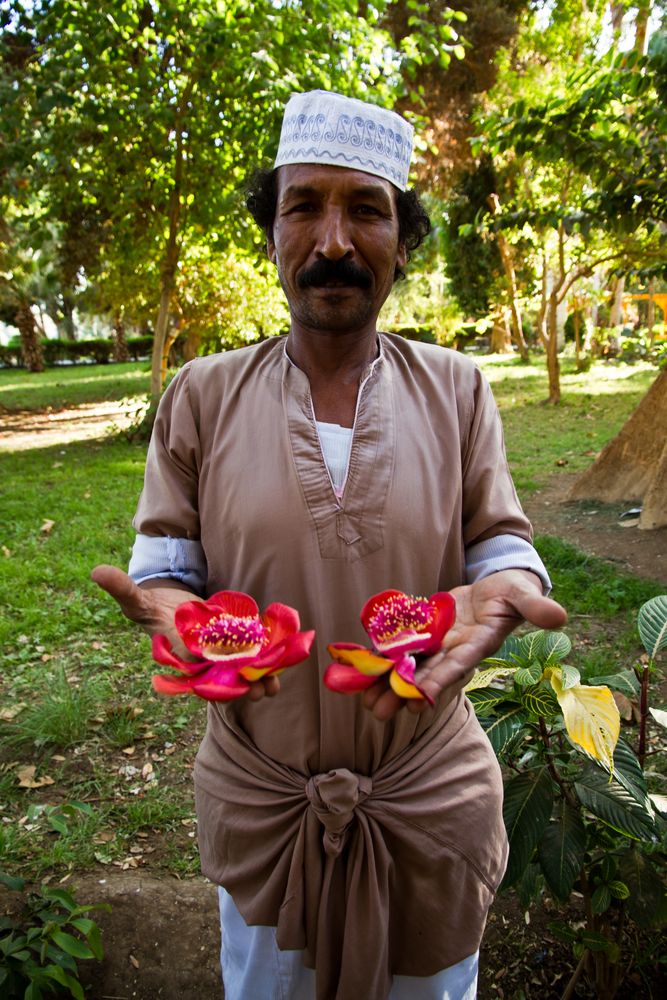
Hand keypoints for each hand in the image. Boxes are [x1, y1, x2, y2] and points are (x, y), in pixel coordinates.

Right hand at [91, 564, 279, 700]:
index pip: (194, 669)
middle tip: (259, 691)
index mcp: (177, 653)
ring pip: (237, 674)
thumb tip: (96, 571)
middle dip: (240, 685)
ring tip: (274, 688)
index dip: (212, 677)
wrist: (168, 603)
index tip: (230, 680)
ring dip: (256, 680)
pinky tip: (280, 668)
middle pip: (220, 678)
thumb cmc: (151, 606)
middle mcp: (198, 660)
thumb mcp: (136, 599)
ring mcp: (216, 656)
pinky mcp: (231, 647)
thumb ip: (122, 589)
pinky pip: (247, 660)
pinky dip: (263, 664)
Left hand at [363, 570, 566, 720]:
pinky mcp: (427, 633)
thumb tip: (559, 616)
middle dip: (405, 693)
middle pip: (428, 674)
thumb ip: (535, 607)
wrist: (498, 587)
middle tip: (379, 713)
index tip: (420, 700)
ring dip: (389, 683)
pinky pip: (403, 647)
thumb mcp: (523, 593)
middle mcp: (457, 649)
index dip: (440, 681)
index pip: (458, 666)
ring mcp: (440, 643)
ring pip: (412, 666)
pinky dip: (384, 658)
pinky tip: (362, 670)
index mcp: (479, 643)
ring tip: (365, 702)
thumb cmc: (512, 591)